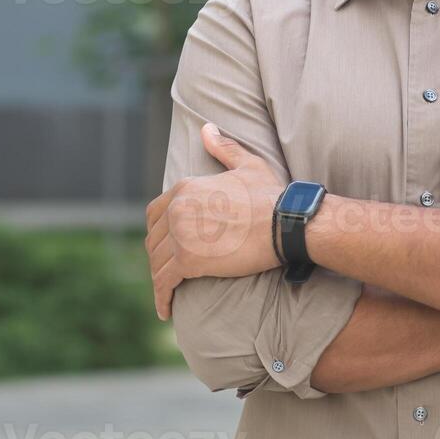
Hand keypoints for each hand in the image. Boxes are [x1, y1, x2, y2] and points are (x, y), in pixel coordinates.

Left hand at [145, 123, 285, 319]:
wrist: (286, 223)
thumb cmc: (272, 195)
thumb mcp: (247, 164)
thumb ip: (223, 147)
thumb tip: (206, 127)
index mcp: (185, 187)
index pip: (156, 213)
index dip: (159, 232)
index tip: (167, 246)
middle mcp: (176, 209)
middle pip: (154, 239)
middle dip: (159, 256)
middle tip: (169, 272)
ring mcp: (180, 235)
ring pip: (157, 262)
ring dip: (160, 278)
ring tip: (169, 291)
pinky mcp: (188, 260)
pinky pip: (164, 282)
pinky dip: (161, 297)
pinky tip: (164, 311)